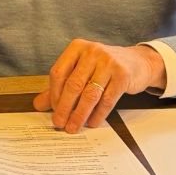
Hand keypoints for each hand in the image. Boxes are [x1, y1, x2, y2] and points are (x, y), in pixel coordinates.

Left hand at [32, 39, 164, 133]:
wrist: (137, 62)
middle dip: (64, 107)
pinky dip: (98, 114)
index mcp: (77, 48)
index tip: (53, 110)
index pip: (59, 72)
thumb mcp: (81, 70)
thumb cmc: (103, 67)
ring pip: (90, 94)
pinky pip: (107, 99)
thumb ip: (60, 86)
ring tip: (73, 127)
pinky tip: (92, 123)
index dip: (54, 94)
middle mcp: (92, 52)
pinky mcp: (123, 75)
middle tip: (59, 123)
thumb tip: (38, 105)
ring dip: (79, 114)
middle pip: (73, 84)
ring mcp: (109, 62)